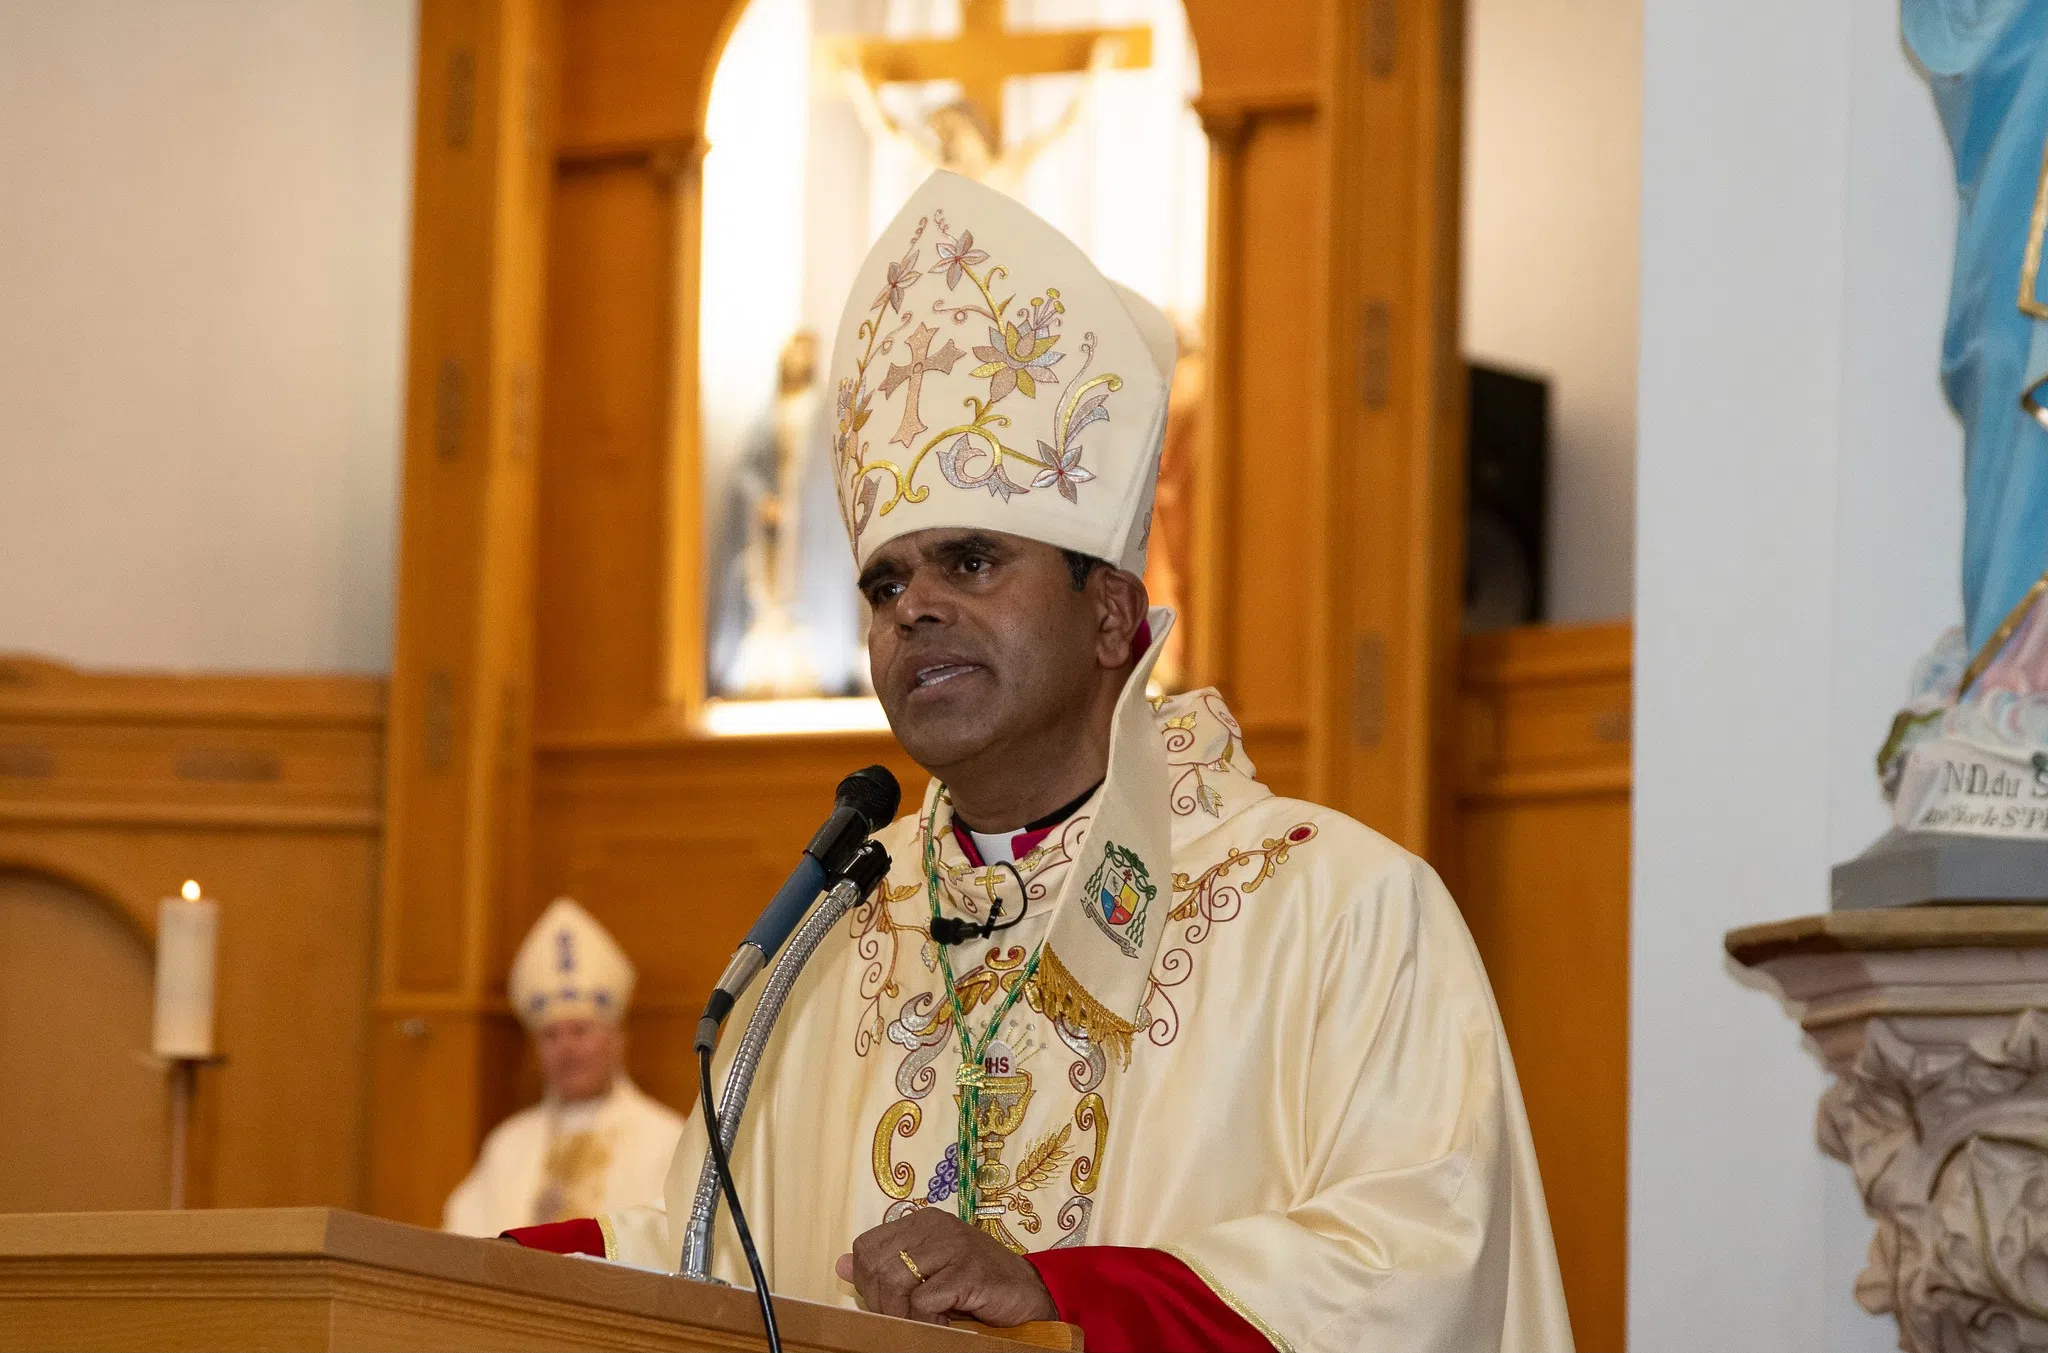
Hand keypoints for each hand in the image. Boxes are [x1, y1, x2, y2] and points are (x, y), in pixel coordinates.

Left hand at [835, 1207, 1057, 1326]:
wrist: (1027, 1293)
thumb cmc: (974, 1283)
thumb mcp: (926, 1271)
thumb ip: (887, 1267)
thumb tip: (840, 1264)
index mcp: (920, 1222)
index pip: (866, 1247)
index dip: (868, 1282)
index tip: (889, 1304)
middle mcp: (934, 1226)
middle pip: (876, 1266)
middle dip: (882, 1302)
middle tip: (906, 1317)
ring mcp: (953, 1245)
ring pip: (895, 1282)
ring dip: (903, 1314)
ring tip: (924, 1321)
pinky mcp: (967, 1270)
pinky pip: (924, 1300)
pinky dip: (926, 1320)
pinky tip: (943, 1322)